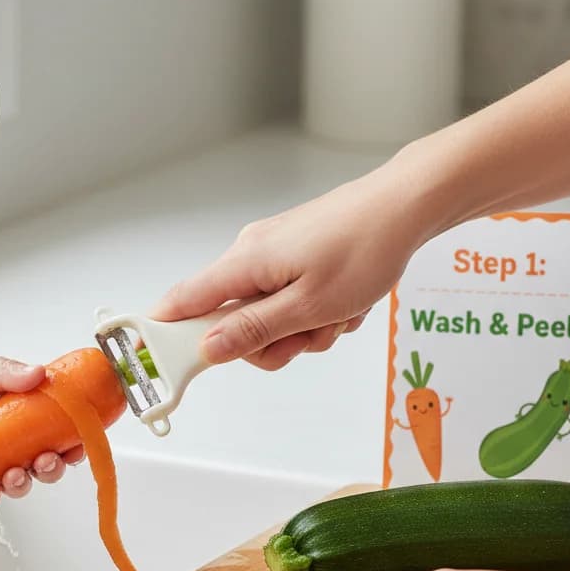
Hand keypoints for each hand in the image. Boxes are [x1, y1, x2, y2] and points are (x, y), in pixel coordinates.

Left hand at [0, 332, 83, 502]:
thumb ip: (5, 371)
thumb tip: (38, 374)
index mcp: (19, 407)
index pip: (56, 428)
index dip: (72, 441)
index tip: (77, 446)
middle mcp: (6, 434)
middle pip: (41, 460)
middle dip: (51, 468)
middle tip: (45, 463)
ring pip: (14, 479)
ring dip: (22, 484)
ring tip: (14, 476)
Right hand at [150, 159, 436, 370]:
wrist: (406, 206)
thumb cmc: (365, 247)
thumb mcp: (309, 306)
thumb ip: (254, 331)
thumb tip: (208, 349)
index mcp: (244, 263)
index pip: (182, 303)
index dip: (165, 335)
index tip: (163, 364)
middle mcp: (250, 255)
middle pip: (230, 321)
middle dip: (268, 342)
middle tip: (305, 339)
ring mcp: (273, 255)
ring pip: (266, 316)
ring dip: (300, 330)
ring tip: (334, 316)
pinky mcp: (294, 256)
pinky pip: (289, 301)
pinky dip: (314, 312)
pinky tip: (342, 303)